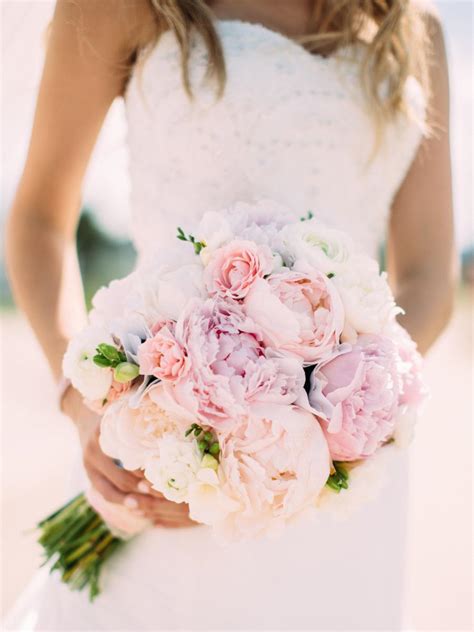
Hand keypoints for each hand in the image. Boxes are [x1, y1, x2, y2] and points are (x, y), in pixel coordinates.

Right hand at [62, 386, 197, 527]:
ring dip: (130, 500)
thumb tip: (177, 413)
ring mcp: (89, 464)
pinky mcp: (88, 474)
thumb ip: (142, 411)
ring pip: (109, 489)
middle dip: (142, 489)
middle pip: (120, 477)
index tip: (163, 477)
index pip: (127, 456)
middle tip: (163, 495)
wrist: (82, 412)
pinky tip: (134, 506)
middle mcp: (95, 449)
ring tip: (147, 506)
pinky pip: (103, 492)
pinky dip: (119, 500)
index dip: (145, 469)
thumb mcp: (124, 408)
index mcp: (106, 432)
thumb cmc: (113, 409)